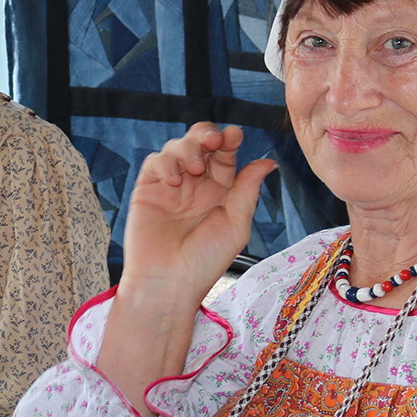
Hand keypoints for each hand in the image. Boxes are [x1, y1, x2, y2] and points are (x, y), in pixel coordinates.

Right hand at [119, 123, 276, 304]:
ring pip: (178, 146)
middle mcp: (196, 184)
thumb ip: (247, 189)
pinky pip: (155, 161)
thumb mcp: (236, 225)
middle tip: (213, 142)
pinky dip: (165, 162)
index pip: (226, 154)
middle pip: (201, 142)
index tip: (234, 136)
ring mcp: (171, 185)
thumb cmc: (205, 261)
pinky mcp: (147, 189)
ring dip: (188, 148)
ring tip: (195, 168)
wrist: (169, 282)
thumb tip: (268, 161)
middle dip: (208, 134)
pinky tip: (173, 180)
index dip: (230, 139)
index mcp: (221, 191)